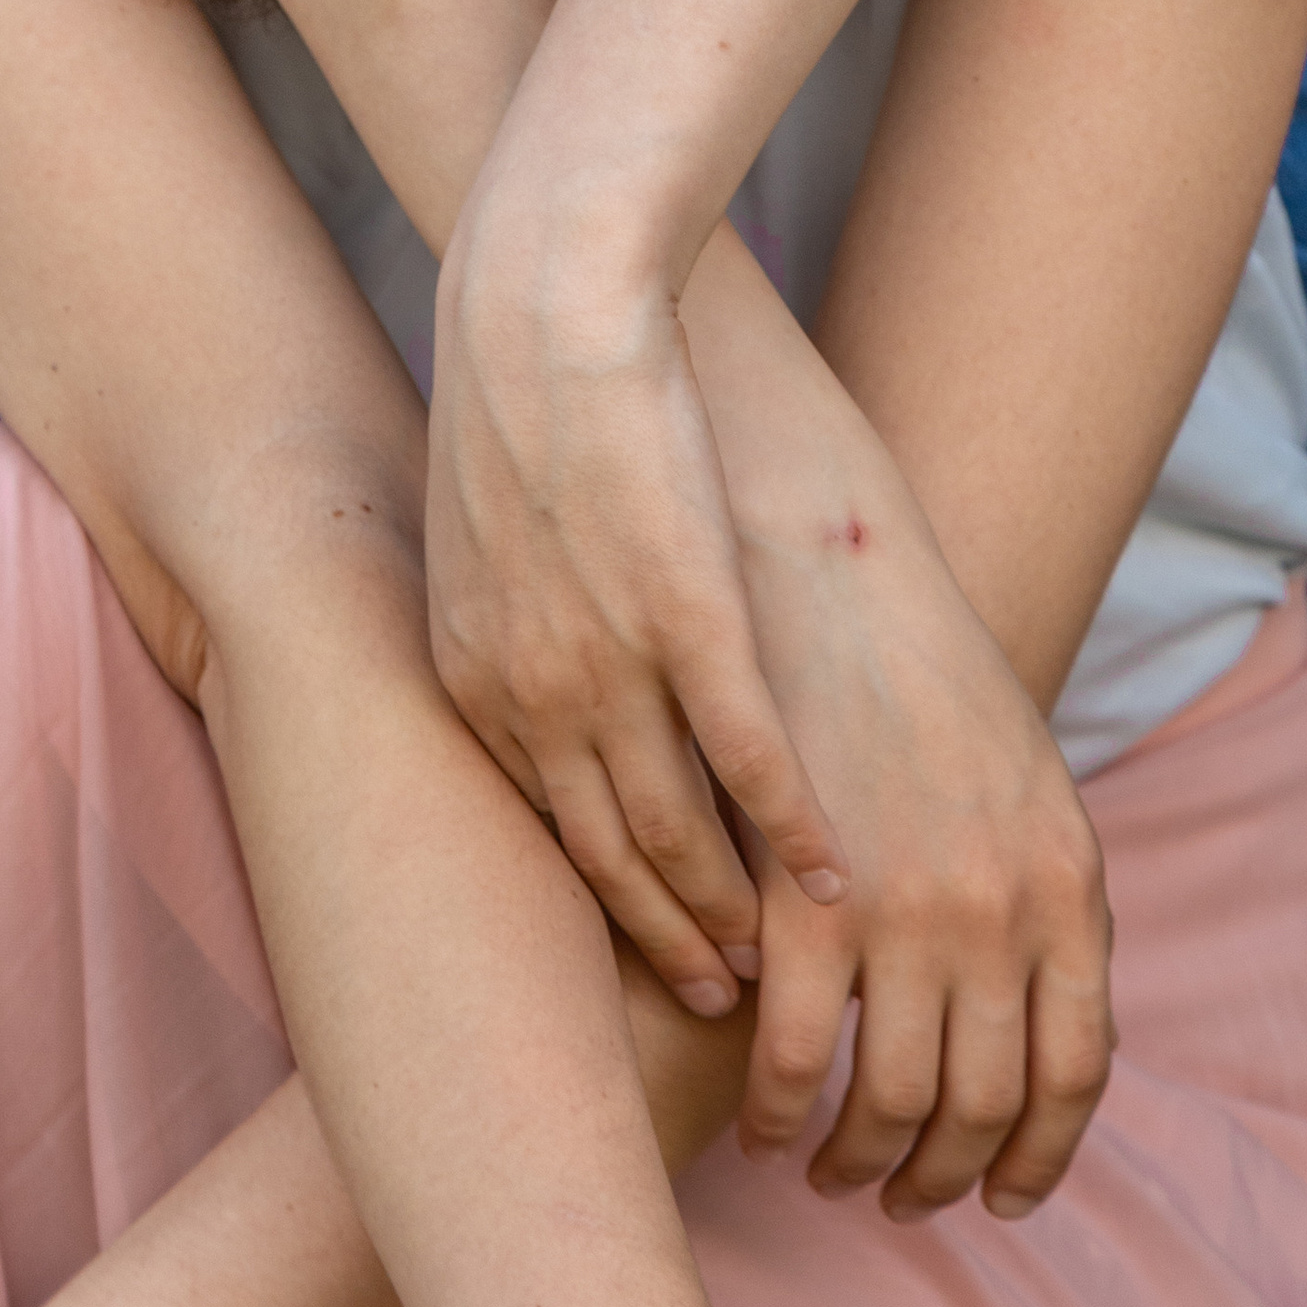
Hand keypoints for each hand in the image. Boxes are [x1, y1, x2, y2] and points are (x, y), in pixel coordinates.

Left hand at [427, 240, 851, 1014]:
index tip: (644, 947)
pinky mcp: (688, 617)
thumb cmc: (511, 393)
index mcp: (471, 673)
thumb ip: (504, 614)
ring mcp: (608, 660)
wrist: (540, 302)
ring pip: (677, 828)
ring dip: (730, 910)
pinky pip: (749, 760)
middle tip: (721, 1005)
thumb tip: (537, 652)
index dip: (599, 898)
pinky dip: (794, 830)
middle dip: (663, 938)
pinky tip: (835, 878)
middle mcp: (529, 689)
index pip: (540, 825)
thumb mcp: (477, 531)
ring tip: (779, 972)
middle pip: (604, 856)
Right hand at [733, 465, 1112, 1219]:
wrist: (826, 563)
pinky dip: (777, 1110)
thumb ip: (1037, 892)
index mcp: (1069, 884)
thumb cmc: (917, 661)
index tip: (998, 1196)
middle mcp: (1001, 913)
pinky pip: (795, 1056)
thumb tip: (1028, 1009)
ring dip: (858, 1161)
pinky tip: (758, 1121)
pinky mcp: (804, 901)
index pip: (1074, 1074)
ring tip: (824, 1170)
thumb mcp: (1025, 774)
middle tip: (896, 1198)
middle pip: (981, 1105)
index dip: (1037, 1158)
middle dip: (937, 1177)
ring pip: (889, 1101)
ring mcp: (905, 913)